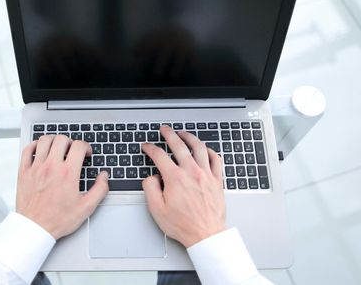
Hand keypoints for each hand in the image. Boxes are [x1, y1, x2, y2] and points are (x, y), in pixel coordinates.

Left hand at [16, 135, 108, 238]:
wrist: (35, 228)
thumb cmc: (57, 220)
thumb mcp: (86, 208)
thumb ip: (100, 189)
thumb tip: (104, 176)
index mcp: (68, 173)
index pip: (79, 146)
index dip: (86, 146)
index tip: (86, 153)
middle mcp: (52, 167)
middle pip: (62, 139)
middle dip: (71, 142)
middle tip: (72, 150)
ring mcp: (36, 168)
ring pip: (44, 140)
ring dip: (54, 140)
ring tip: (58, 147)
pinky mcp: (24, 171)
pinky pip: (27, 150)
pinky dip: (35, 145)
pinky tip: (40, 150)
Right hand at [142, 126, 225, 247]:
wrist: (206, 235)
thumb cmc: (184, 225)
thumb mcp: (157, 210)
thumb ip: (150, 189)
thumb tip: (151, 177)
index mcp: (175, 178)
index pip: (159, 156)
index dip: (150, 148)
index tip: (147, 147)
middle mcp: (191, 172)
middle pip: (179, 145)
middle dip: (169, 134)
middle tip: (165, 130)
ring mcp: (206, 175)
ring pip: (199, 148)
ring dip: (189, 137)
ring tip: (184, 133)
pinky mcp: (217, 180)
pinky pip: (216, 159)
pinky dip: (210, 151)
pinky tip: (205, 149)